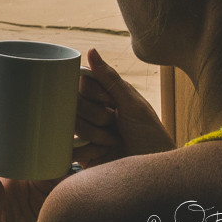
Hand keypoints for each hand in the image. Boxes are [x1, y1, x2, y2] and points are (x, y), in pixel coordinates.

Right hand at [73, 48, 173, 167]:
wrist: (152, 172)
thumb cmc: (150, 135)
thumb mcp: (133, 104)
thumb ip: (110, 78)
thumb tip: (91, 50)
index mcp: (105, 96)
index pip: (82, 83)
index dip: (93, 92)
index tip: (110, 101)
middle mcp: (93, 111)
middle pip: (75, 102)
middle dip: (97, 115)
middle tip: (114, 124)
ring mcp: (86, 133)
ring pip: (73, 123)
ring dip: (95, 133)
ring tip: (113, 141)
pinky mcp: (81, 154)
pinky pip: (69, 146)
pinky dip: (87, 149)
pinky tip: (102, 153)